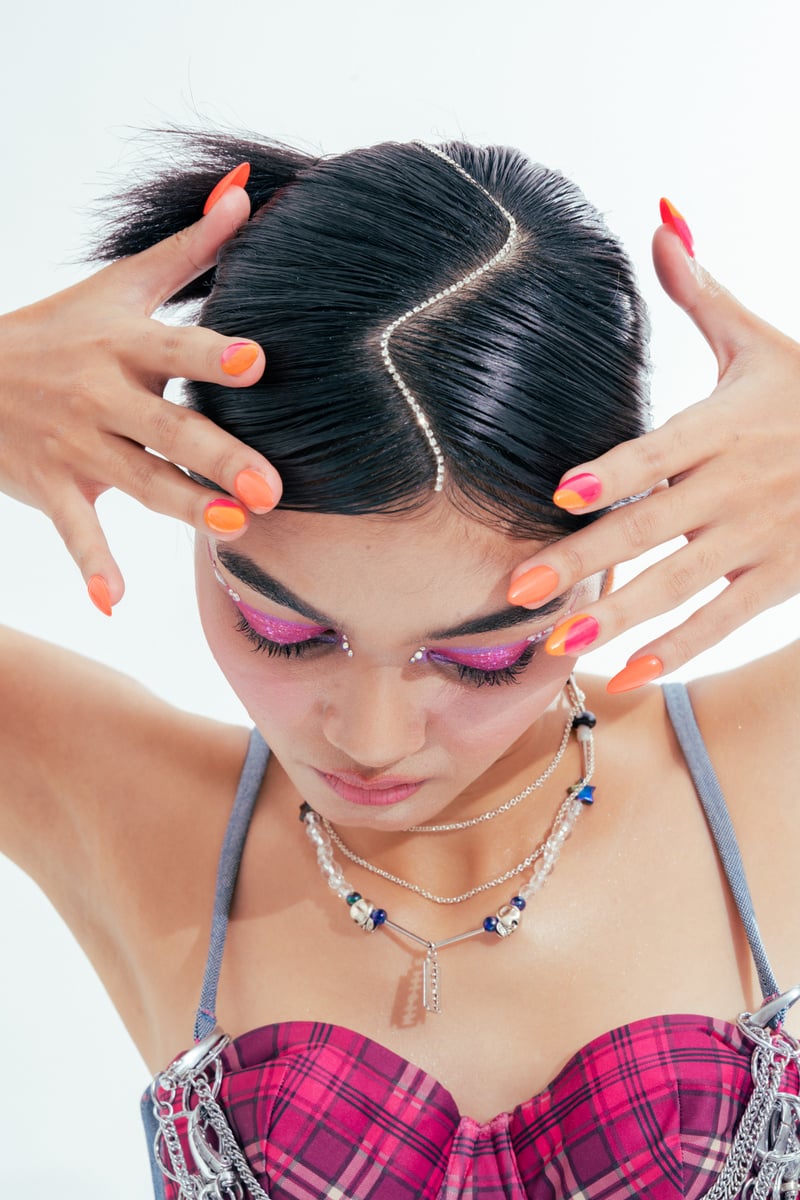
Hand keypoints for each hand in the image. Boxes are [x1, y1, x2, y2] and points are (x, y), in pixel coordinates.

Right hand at [0, 173, 281, 613]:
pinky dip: (91, 565)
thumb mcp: (120, 283)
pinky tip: (114, 600)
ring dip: (182, 507)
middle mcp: (101, 393)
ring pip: (135, 480)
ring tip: (232, 528)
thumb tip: (245, 188)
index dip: (212, 354)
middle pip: (166, 426)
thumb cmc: (62, 326)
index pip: (174, 345)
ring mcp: (75, 443)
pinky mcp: (51, 485)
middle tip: (270, 486)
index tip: (257, 361)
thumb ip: (190, 246)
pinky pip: (73, 530)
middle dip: (217, 456)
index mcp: (123, 342)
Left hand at [507, 209, 799, 691]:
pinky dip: (681, 648)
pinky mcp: (780, 576)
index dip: (613, 473)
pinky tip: (630, 673)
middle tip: (520, 587)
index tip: (560, 494)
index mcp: (721, 425)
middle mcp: (735, 484)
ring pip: (681, 583)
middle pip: (650, 527)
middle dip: (584, 561)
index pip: (658, 451)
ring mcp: (758, 535)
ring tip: (560, 643)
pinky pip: (726, 619)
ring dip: (620, 616)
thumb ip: (701, 290)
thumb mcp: (759, 340)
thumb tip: (661, 216)